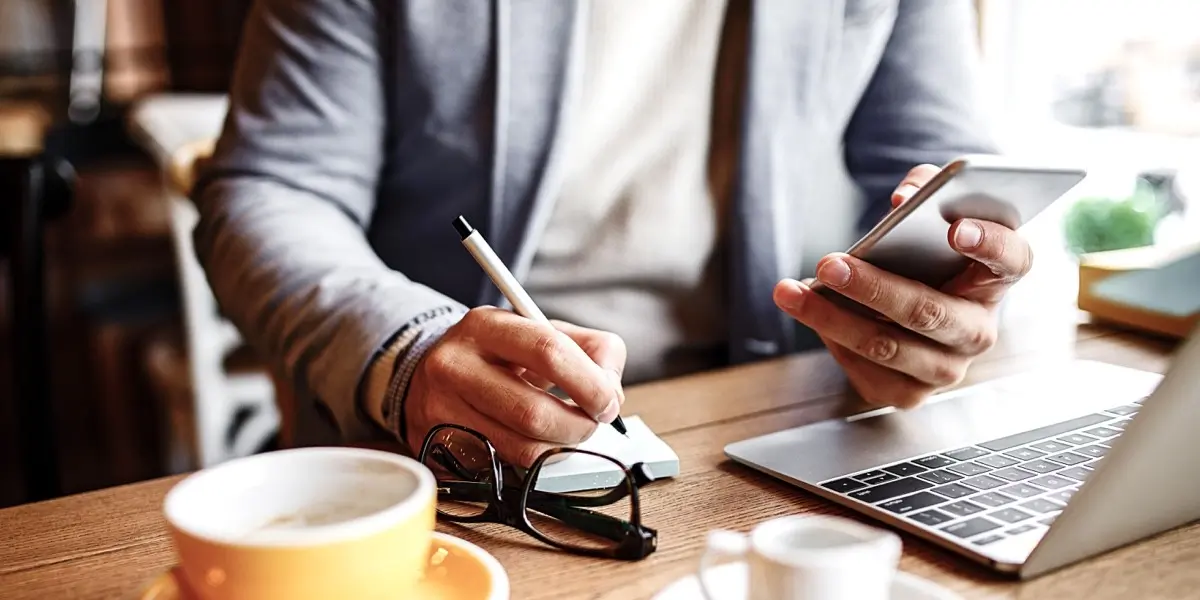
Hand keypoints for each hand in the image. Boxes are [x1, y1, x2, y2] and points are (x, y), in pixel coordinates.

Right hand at [404, 306, 625, 466]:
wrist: (429, 372)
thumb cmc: (498, 354)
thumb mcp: (539, 332)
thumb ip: (589, 349)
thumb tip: (612, 392)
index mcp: (486, 325)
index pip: (548, 351)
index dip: (590, 383)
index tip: (608, 401)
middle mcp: (456, 365)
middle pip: (534, 412)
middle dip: (579, 426)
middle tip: (591, 422)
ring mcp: (442, 409)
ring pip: (522, 449)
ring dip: (559, 448)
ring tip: (564, 431)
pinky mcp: (438, 446)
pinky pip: (504, 468)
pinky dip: (532, 461)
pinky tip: (532, 441)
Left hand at [774, 164, 1033, 407]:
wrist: (910, 307)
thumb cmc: (923, 254)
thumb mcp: (930, 214)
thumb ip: (925, 190)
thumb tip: (903, 199)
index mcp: (997, 278)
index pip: (1011, 258)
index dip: (988, 244)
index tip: (955, 229)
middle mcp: (980, 330)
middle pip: (930, 312)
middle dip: (874, 288)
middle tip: (829, 264)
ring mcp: (948, 368)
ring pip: (888, 347)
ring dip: (833, 319)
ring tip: (791, 293)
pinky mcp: (911, 392)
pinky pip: (867, 373)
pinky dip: (831, 341)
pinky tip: (806, 313)